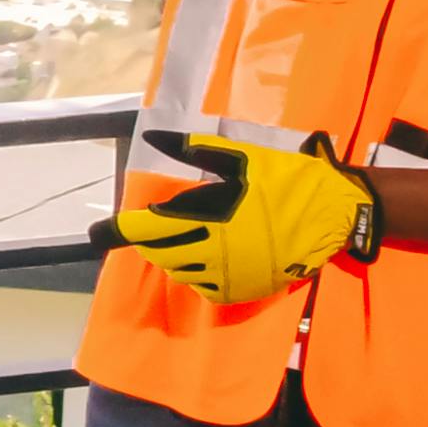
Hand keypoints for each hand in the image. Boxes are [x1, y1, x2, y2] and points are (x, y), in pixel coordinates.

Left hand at [102, 132, 373, 305]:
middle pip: (158, 253)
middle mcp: (211, 251)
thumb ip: (193, 149)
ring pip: (178, 271)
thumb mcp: (240, 157)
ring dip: (173, 254)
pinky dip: (196, 272)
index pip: (146, 229)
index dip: (117, 231)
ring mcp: (226, 275)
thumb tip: (154, 135)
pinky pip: (202, 287)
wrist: (333, 215)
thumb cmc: (286, 180)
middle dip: (150, 239)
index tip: (93, 234)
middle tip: (157, 225)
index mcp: (207, 216)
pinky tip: (209, 254)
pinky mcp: (240, 291)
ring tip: (188, 234)